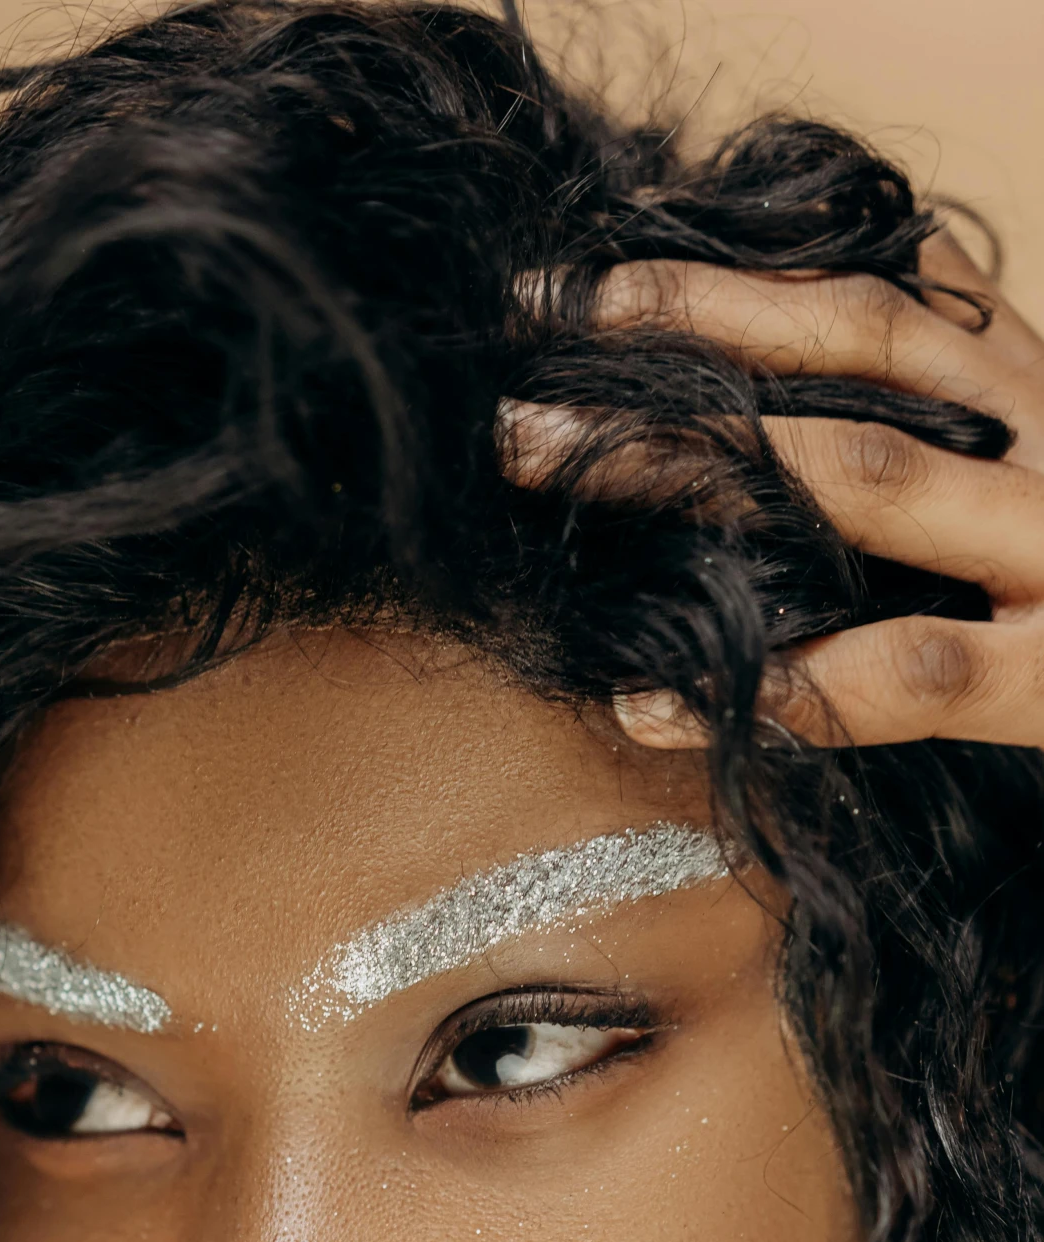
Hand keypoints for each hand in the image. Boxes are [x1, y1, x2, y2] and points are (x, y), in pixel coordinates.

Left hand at [510, 232, 1043, 750]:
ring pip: (858, 482)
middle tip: (507, 352)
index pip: (864, 308)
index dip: (715, 288)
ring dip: (678, 465)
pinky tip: (645, 696)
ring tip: (529, 460)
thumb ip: (962, 418)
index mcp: (1038, 393)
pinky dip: (776, 685)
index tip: (571, 288)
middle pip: (839, 360)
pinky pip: (906, 673)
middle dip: (667, 345)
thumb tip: (838, 362)